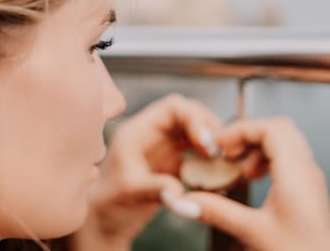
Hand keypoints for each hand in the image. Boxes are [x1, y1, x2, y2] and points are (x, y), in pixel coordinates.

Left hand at [69, 93, 221, 249]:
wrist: (107, 222)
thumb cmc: (109, 203)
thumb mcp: (129, 193)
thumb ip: (154, 189)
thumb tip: (178, 192)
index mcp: (139, 131)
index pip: (172, 107)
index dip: (194, 118)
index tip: (207, 141)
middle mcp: (154, 134)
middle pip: (189, 115)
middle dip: (208, 128)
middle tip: (220, 152)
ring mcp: (165, 148)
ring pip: (196, 132)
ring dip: (212, 143)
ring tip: (222, 162)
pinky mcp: (174, 163)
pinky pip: (198, 153)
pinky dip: (210, 161)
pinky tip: (218, 176)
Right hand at [167, 117, 329, 250]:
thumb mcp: (252, 232)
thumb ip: (217, 212)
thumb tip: (187, 201)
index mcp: (296, 175)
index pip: (271, 129)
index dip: (241, 129)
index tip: (219, 143)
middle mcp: (306, 172)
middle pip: (278, 129)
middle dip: (248, 134)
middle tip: (227, 151)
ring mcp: (309, 179)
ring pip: (284, 141)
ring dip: (257, 147)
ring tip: (238, 167)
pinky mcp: (307, 189)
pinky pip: (287, 158)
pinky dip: (265, 159)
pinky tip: (253, 179)